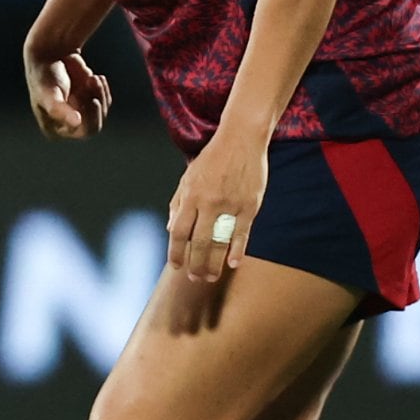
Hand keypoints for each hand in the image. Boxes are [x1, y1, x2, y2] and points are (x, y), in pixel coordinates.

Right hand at [25, 44, 111, 141]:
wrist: (50, 55)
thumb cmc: (44, 76)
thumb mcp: (49, 94)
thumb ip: (60, 110)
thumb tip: (76, 123)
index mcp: (55, 129)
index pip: (83, 132)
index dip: (90, 116)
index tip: (87, 96)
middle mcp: (68, 125)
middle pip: (95, 124)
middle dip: (96, 102)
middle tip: (92, 82)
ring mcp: (79, 113)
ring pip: (102, 112)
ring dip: (100, 92)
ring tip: (92, 77)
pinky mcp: (88, 101)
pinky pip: (105, 101)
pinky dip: (102, 89)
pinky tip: (95, 78)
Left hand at [166, 132, 266, 283]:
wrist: (241, 139)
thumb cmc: (212, 159)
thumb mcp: (188, 177)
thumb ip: (179, 203)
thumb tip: (170, 229)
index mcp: (190, 195)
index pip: (178, 232)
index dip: (175, 252)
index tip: (176, 266)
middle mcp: (208, 202)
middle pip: (198, 242)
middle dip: (195, 264)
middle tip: (195, 279)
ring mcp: (230, 205)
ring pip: (220, 241)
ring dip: (214, 263)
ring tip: (211, 277)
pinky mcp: (250, 205)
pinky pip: (242, 233)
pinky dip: (237, 250)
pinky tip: (233, 264)